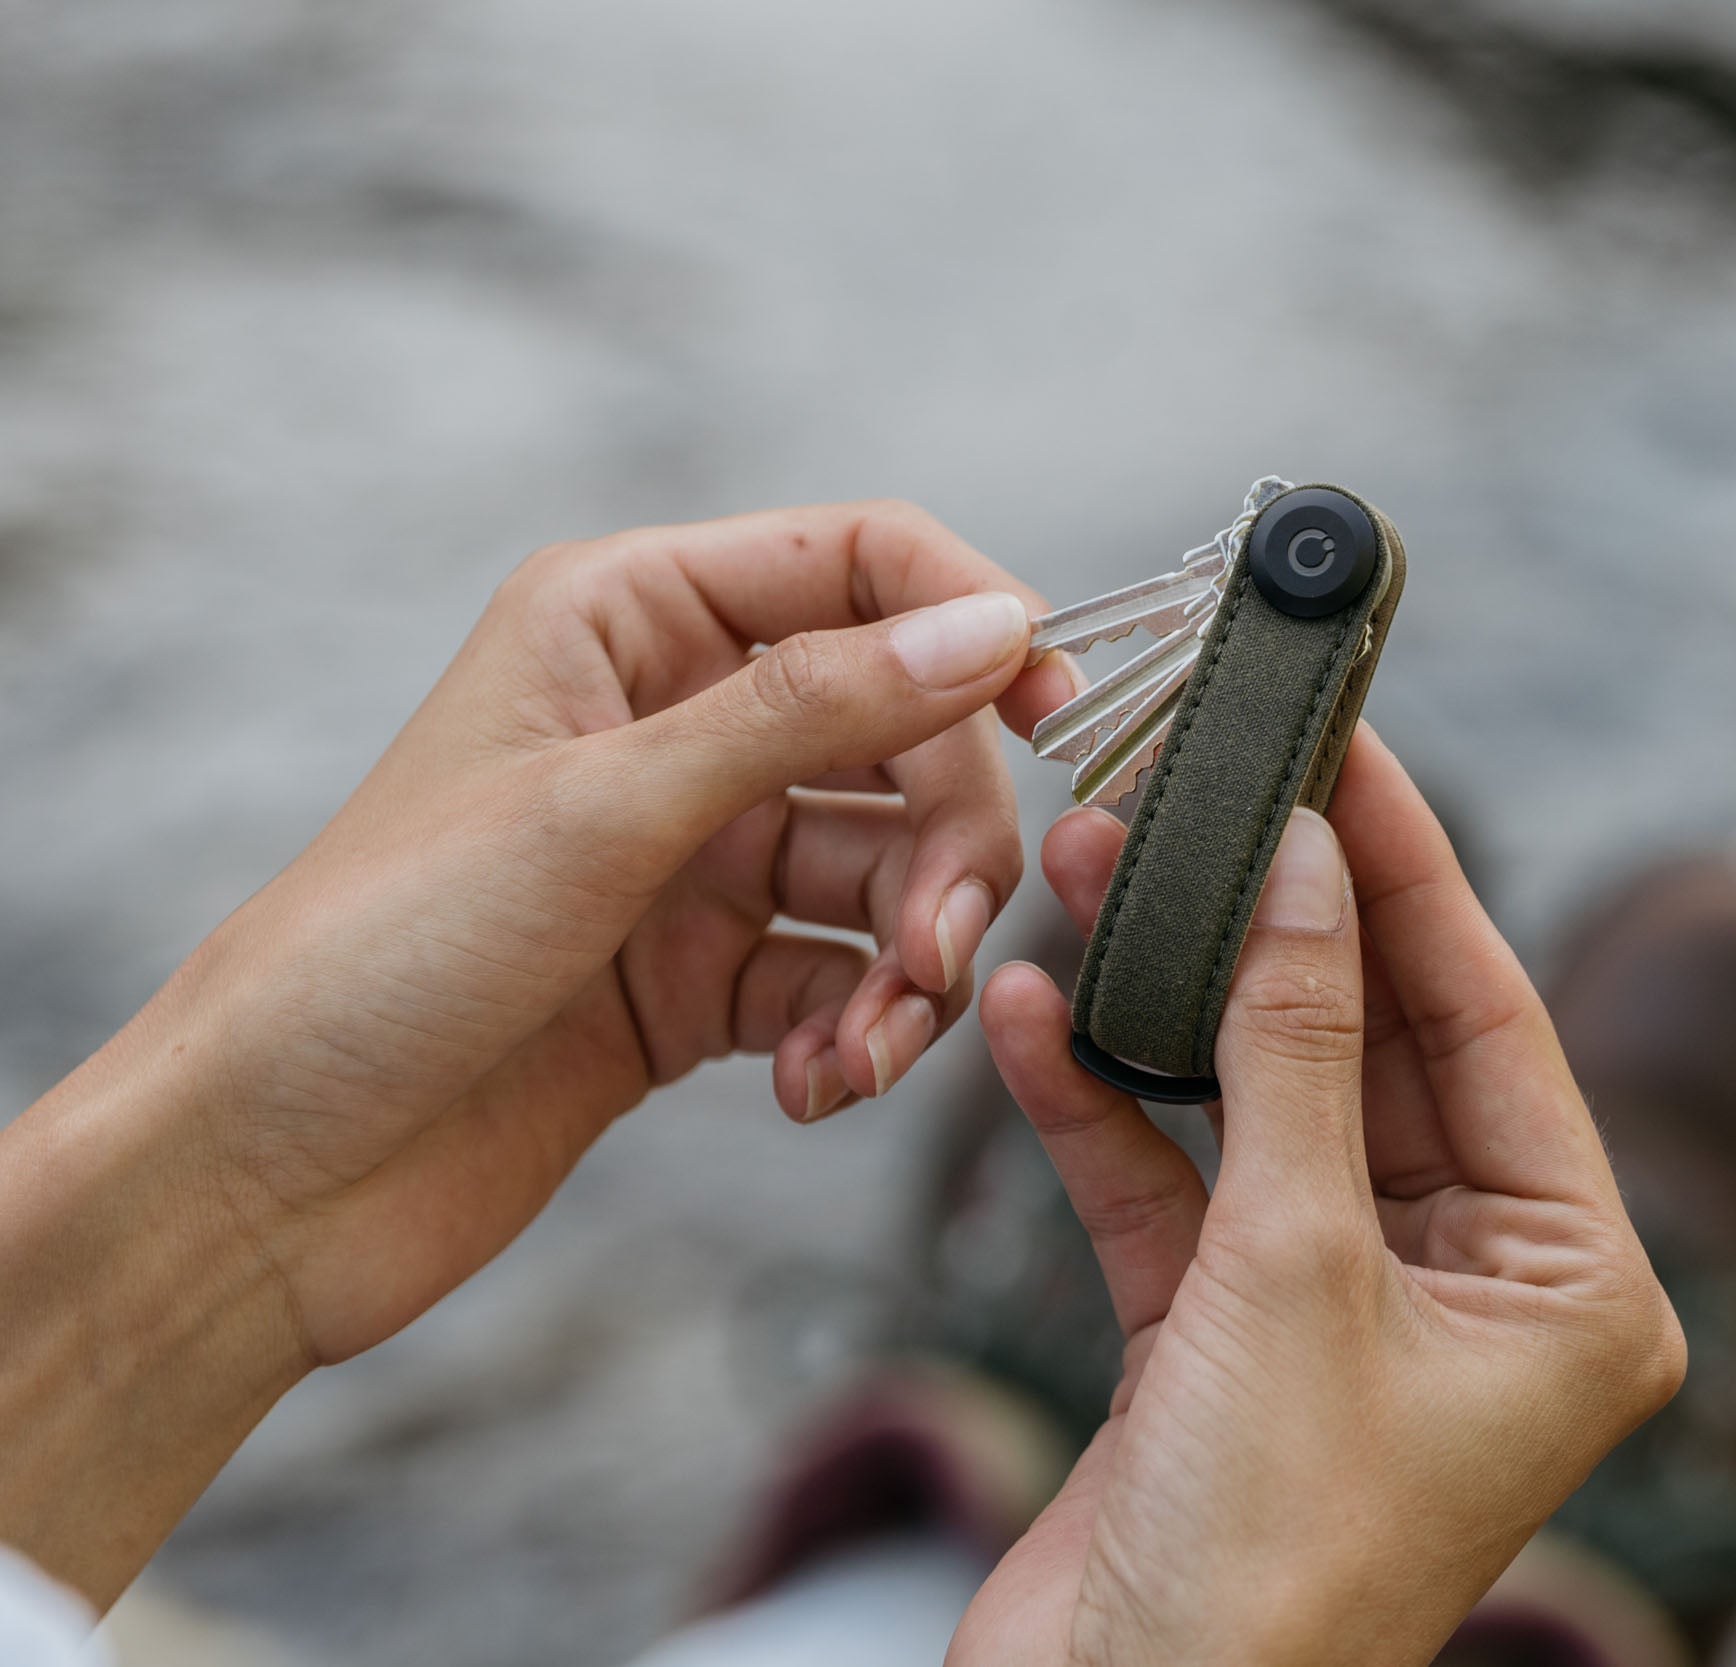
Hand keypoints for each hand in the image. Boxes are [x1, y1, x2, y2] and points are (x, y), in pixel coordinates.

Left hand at [0, 500, 1071, 1601]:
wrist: (267, 1181)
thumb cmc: (377, 957)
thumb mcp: (604, 808)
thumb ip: (808, 711)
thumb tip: (989, 627)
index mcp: (628, 621)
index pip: (859, 566)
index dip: (973, 621)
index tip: (1054, 712)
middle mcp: (674, 725)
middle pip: (904, 736)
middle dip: (946, 845)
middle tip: (938, 946)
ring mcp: (693, 857)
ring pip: (888, 875)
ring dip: (911, 965)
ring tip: (869, 1048)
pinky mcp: (700, 979)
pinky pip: (843, 980)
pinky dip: (856, 1034)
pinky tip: (811, 1088)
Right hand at [955, 727, 1685, 1665]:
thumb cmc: (1262, 1565)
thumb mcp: (1292, 1273)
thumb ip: (1293, 1054)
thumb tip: (1304, 867)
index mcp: (1571, 1288)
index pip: (1494, 1024)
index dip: (1412, 873)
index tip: (1348, 745)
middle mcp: (1476, 1291)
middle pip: (1374, 1047)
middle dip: (1274, 922)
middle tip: (1204, 782)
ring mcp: (1346, 1311)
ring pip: (1261, 1105)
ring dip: (1173, 997)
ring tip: (1091, 863)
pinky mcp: (1225, 1341)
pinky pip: (1172, 1188)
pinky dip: (1104, 1109)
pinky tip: (1034, 1013)